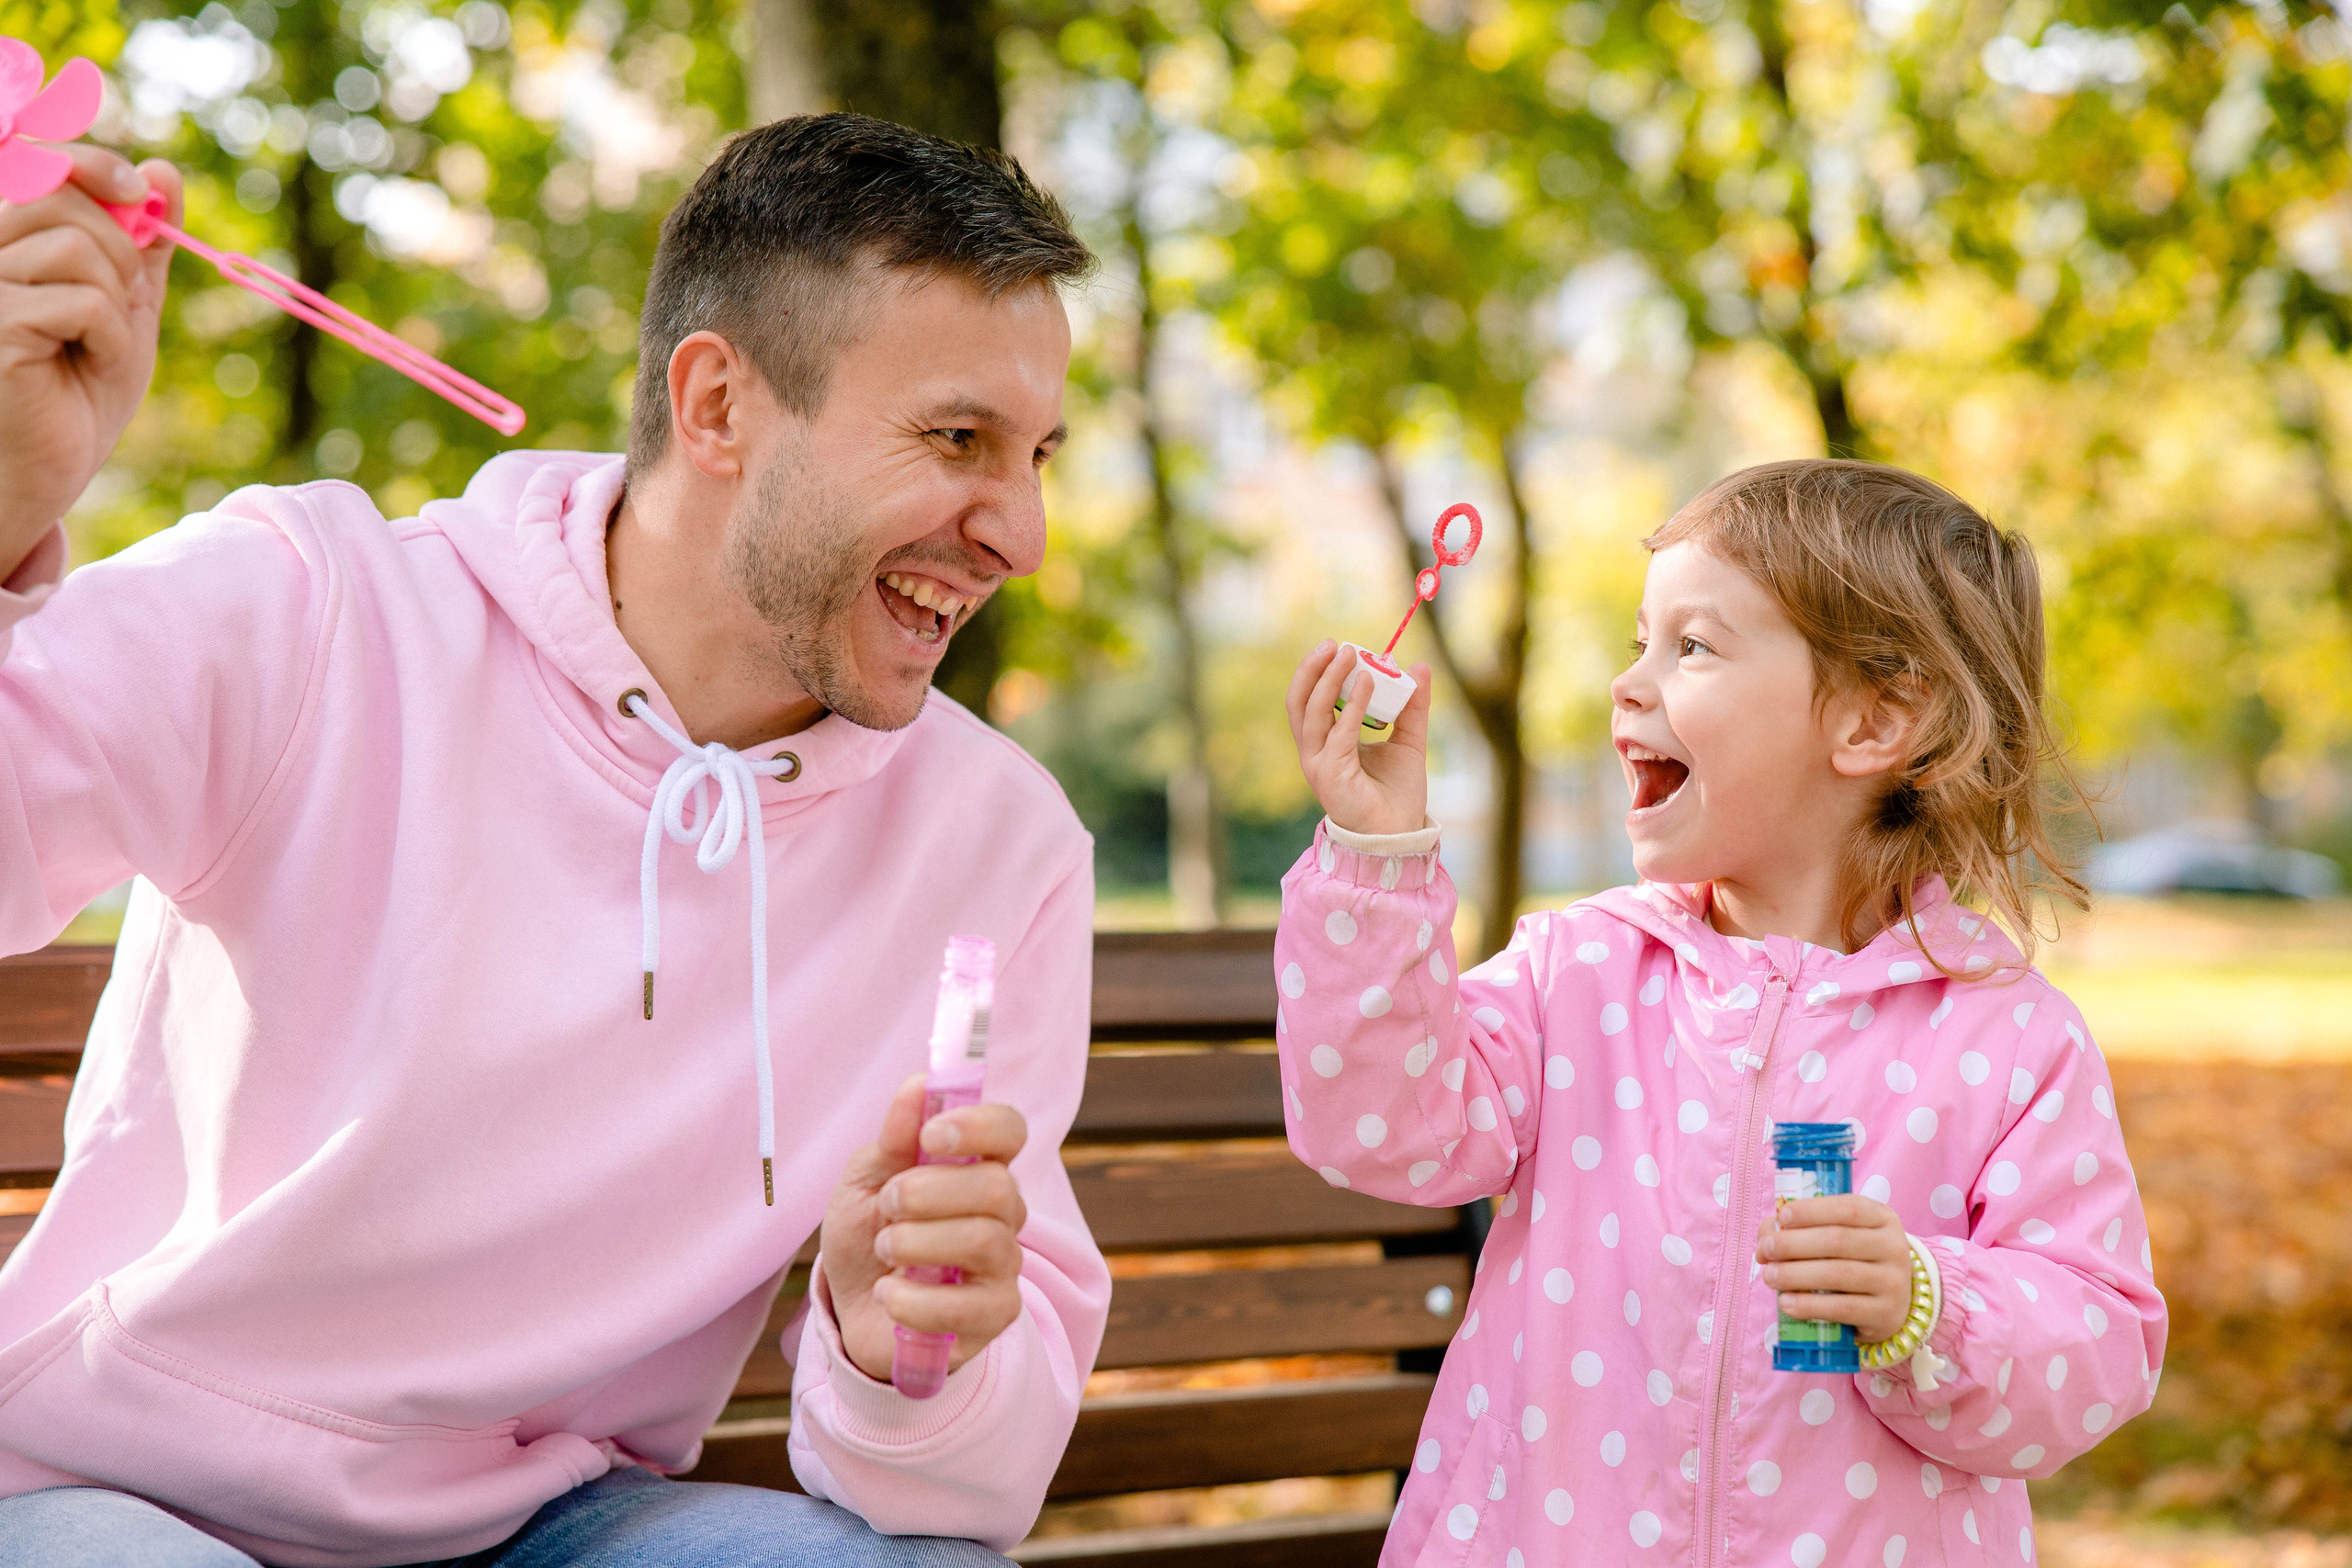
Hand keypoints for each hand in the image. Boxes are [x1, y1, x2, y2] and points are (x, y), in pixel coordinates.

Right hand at [0, 145, 178, 576]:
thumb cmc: (82, 387)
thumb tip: (161, 172)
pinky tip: (91, 368)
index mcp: (6, 238)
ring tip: (99, 350)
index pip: (38, 163)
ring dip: (116, 306)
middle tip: (122, 312)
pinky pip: (82, 303)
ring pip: (77, 249)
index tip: (135, 189)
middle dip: (121, 253)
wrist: (51, 464)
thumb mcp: (127, 305)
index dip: (89, 163)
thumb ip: (142, 242)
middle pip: (64, 199)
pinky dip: (110, 339)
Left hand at [819, 1074, 1030, 1384]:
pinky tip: (887, 1295)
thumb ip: (895, 1138)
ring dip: (914, 1242)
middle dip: (927, 1192)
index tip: (932, 1134)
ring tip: (885, 1249)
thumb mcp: (866, 1180)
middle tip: (888, 1203)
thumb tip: (919, 1083)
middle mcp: (1003, 1213)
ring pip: (984, 1241)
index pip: (1009, 1130)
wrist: (855, 1308)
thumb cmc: (869, 1233)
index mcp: (977, 1167)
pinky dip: (910, 1300)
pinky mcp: (993, 1317)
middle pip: (997, 1187)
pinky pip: (964, 1307)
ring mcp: (1003, 1267)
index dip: (977, 1126)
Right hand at [1284, 640, 1431, 836]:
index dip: (1318, 672)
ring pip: (1311, 713)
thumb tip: (1420, 667)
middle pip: (1299, 702)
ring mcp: (1318, 764)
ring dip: (1328, 680)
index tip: (1338, 646)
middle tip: (1333, 643)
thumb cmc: (1397, 794)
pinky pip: (1338, 734)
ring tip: (1348, 655)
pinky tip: (1370, 683)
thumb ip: (1413, 707)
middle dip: (1312, 670)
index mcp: (1326, 743)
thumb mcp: (1409, 741)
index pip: (1309, 700)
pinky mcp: (1330, 776)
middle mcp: (1315, 752)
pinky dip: (1352, 706)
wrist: (1400, 834)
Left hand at [1755, 1194, 1913, 1342]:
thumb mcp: (1841, 1236)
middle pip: (1838, 1240)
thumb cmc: (1856, 1261)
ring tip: (1769, 1277)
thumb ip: (1804, 1229)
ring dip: (1796, 1274)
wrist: (1893, 1305)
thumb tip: (1766, 1237)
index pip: (1848, 1208)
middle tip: (1765, 1250)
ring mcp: (1893, 1282)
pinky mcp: (1885, 1314)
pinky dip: (1809, 1306)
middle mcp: (1893, 1247)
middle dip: (1794, 1244)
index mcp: (1882, 1218)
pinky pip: (1842, 1309)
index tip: (1782, 1216)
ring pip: (1838, 1274)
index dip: (1812, 1210)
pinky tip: (1786, 1303)